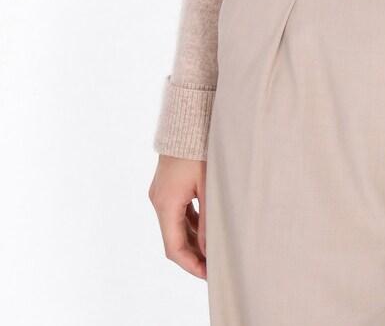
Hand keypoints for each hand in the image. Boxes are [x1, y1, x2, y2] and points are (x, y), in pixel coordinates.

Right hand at [148, 155, 207, 278]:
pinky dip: (191, 224)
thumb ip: (209, 220)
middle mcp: (159, 201)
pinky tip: (208, 229)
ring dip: (194, 240)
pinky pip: (178, 212)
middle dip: (194, 255)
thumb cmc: (200, 148)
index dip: (191, 265)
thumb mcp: (208, 185)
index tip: (209, 275)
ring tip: (215, 251)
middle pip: (174, 239)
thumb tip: (211, 251)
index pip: (174, 248)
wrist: (188, 118)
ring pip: (176, 226)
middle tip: (216, 266)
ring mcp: (161, 193)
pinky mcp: (167, 185)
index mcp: (166, 204)